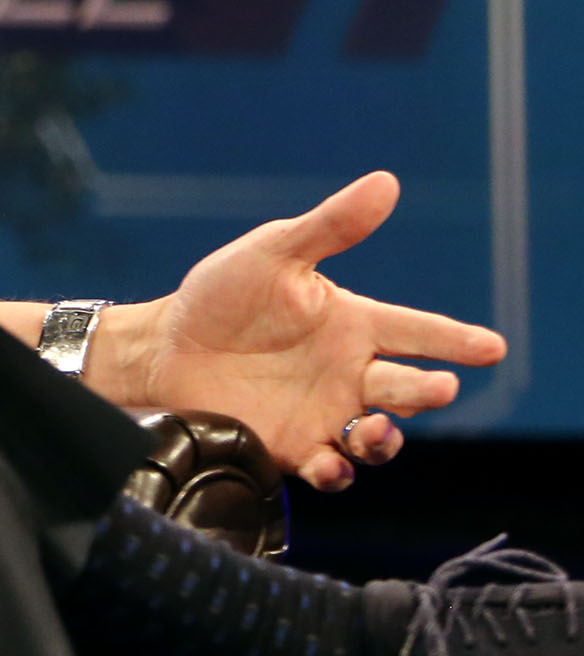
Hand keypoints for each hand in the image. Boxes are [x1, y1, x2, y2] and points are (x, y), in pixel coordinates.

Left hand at [116, 172, 505, 490]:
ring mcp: (324, 413)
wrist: (164, 345)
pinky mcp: (292, 446)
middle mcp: (349, 373)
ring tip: (376, 427)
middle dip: (428, 389)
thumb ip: (330, 226)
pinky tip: (330, 463)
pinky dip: (335, 472)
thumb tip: (386, 183)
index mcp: (353, 324)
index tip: (490, 347)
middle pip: (406, 387)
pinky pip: (328, 468)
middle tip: (438, 386)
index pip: (418, 331)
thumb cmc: (222, 294)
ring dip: (385, 438)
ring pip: (376, 437)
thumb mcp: (274, 252)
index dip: (455, 340)